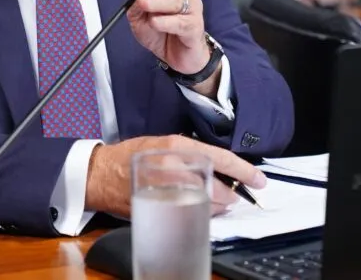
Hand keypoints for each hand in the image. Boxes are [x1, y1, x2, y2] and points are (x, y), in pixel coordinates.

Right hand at [85, 135, 266, 218]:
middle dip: (228, 196)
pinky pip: (188, 214)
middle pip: (215, 187)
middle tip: (232, 198)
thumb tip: (215, 166)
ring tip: (216, 204)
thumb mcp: (163, 144)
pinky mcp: (159, 205)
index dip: (243, 170)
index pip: (220, 158)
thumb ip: (188, 153)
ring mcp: (166, 187)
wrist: (101, 173)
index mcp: (177, 146)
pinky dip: (198, 215)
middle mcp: (173, 165)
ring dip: (215, 207)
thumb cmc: (131, 156)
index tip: (259, 180)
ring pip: (205, 204)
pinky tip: (197, 212)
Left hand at [119, 0, 211, 87]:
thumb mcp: (138, 12)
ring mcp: (193, 8)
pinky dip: (165, 21)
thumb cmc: (160, 30)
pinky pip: (180, 22)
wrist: (178, 56)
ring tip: (143, 4)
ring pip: (175, 0)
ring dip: (157, 1)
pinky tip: (155, 22)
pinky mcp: (195, 26)